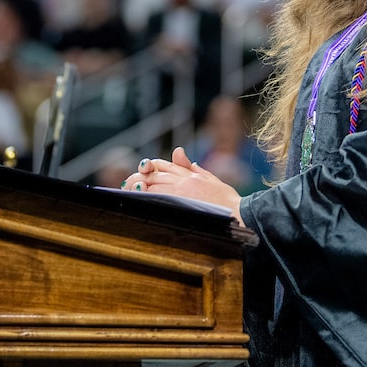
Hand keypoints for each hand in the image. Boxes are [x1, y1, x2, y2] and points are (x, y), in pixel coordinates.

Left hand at [121, 147, 244, 225]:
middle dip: (139, 177)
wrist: (239, 213)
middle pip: (155, 173)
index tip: (141, 172)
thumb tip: (179, 152)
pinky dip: (146, 195)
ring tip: (128, 189)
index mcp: (191, 174)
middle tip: (127, 183)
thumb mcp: (211, 179)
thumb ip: (192, 167)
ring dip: (139, 185)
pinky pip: (158, 195)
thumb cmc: (227, 201)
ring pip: (153, 183)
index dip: (150, 167)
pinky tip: (137, 198)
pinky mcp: (182, 201)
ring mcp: (183, 190)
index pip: (164, 165)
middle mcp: (185, 179)